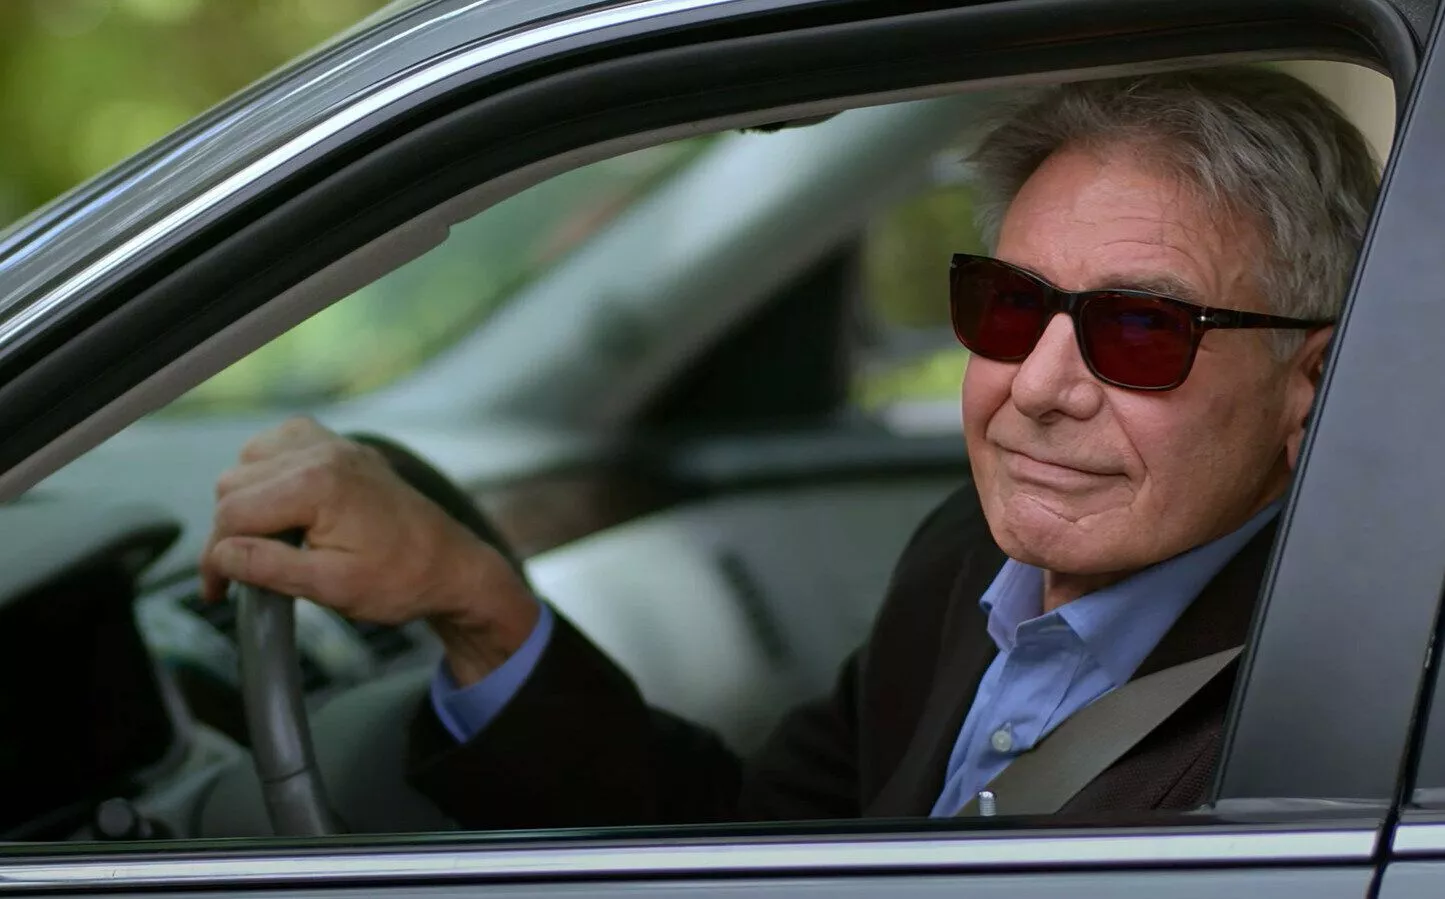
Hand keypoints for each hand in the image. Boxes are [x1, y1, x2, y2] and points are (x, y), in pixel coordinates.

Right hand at [200, 417, 538, 683]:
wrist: (453, 566)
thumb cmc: (404, 579)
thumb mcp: (332, 586)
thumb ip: (269, 567)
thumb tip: (220, 555)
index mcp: (318, 484)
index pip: (233, 513)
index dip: (217, 558)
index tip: (219, 591)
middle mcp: (323, 452)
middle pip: (234, 484)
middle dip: (231, 530)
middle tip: (245, 572)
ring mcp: (335, 445)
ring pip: (250, 460)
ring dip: (247, 499)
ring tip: (267, 541)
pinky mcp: (343, 448)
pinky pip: (281, 443)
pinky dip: (269, 471)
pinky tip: (281, 504)